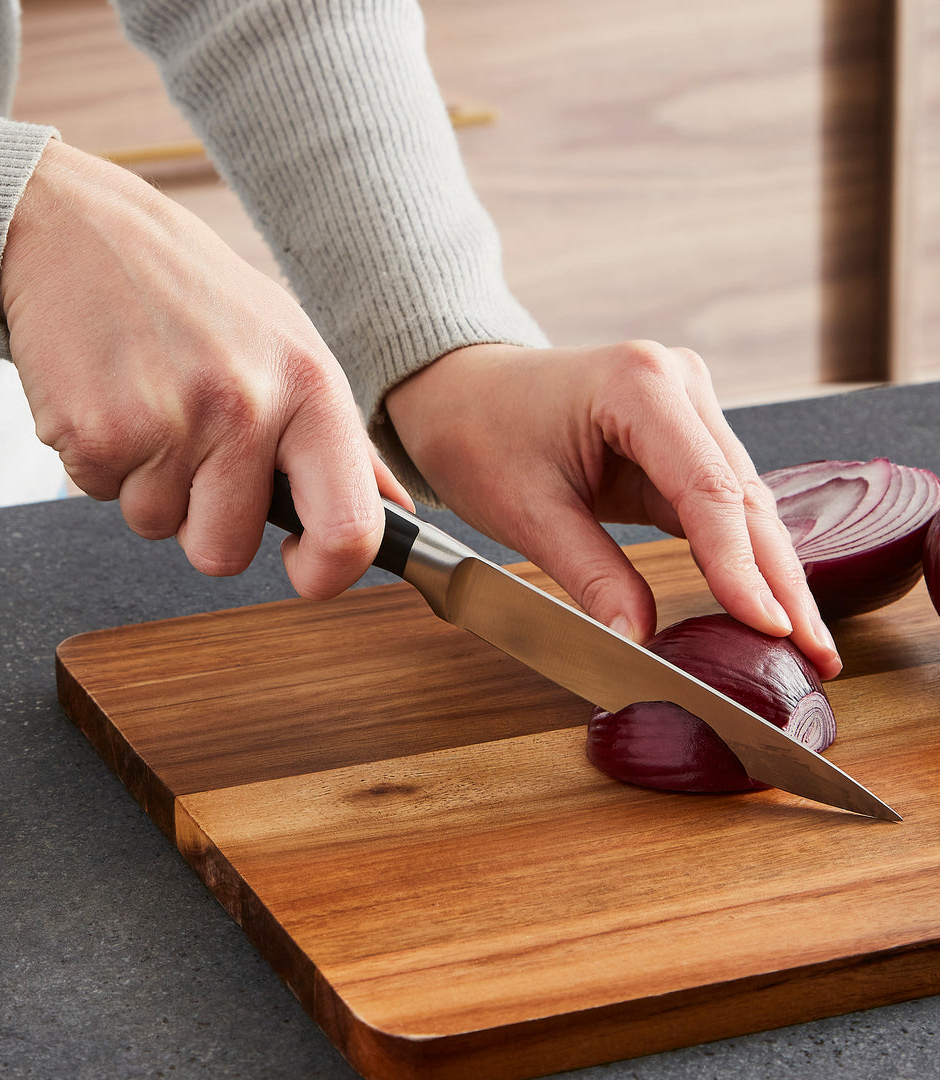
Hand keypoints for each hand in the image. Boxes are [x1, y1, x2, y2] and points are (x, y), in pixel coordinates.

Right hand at [0, 139, 411, 597]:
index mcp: (311, 387)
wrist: (78, 230)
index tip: (303, 568)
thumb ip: (343, 441)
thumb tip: (393, 510)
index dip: (326, 574)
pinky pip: (97, 497)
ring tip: (146, 402)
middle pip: (225, 554)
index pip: (350, 530)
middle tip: (190, 448)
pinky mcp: (94, 432)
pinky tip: (107, 395)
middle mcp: (247, 407)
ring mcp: (168, 422)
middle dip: (202, 523)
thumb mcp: (290, 345)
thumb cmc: (194, 295)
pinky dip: (99, 462)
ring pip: (156, 528)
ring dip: (146, 484)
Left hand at [385, 341, 840, 678]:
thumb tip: (639, 641)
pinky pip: (716, 502)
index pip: (709, 490)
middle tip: (817, 653)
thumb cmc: (478, 434)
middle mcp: (678, 384)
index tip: (772, 629)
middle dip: (780, 581)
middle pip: (743, 497)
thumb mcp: (526, 510)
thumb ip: (590, 575)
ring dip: (769, 572)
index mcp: (638, 386)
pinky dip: (736, 555)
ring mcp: (684, 407)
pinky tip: (762, 603)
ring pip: (742, 502)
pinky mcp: (677, 436)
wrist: (459, 391)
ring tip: (806, 642)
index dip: (743, 568)